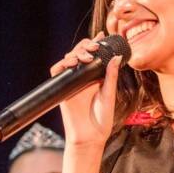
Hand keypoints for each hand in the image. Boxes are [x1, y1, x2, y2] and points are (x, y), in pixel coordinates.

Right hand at [49, 31, 121, 146]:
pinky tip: (71, 63)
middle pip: (80, 54)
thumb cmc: (102, 119)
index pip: (94, 56)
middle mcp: (83, 78)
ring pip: (69, 60)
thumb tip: (117, 57)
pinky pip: (57, 73)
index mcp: (95, 77)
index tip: (103, 35)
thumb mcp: (109, 94)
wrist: (90, 137)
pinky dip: (61, 65)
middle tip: (94, 47)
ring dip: (75, 53)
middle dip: (86, 46)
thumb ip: (111, 76)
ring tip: (84, 57)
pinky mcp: (62, 89)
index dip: (96, 44)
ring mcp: (72, 83)